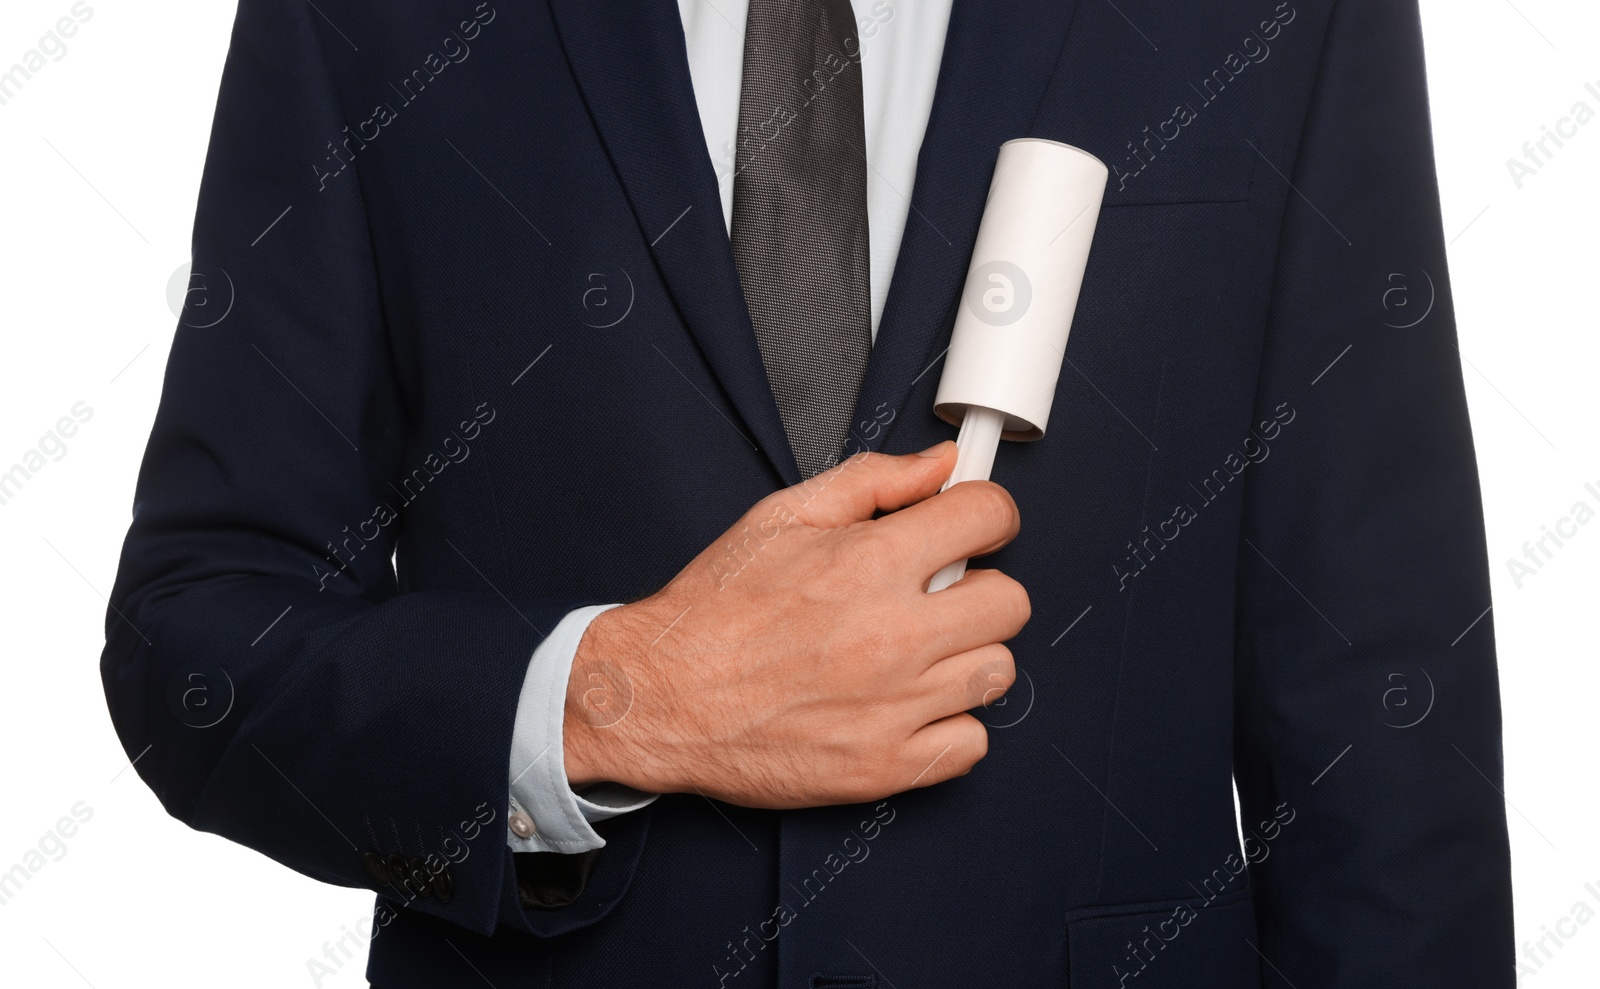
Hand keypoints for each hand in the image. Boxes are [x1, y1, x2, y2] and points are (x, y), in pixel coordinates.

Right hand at [562, 442, 1029, 808]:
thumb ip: (872, 481)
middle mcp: (892, 636)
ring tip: (917, 653)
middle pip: (1011, 602)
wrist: (659, 698)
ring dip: (966, 657)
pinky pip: (971, 743)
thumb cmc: (713, 612)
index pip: (989, 518)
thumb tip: (939, 464)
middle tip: (938, 596)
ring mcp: (894, 707)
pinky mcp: (885, 766)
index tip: (975, 527)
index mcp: (868, 564)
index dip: (987, 515)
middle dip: (980, 589)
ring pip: (997, 672)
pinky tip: (907, 706)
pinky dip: (948, 725)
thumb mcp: (781, 518)